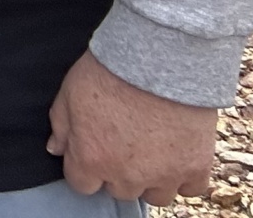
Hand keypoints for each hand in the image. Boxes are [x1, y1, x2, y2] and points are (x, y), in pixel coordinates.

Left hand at [47, 50, 216, 204]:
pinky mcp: (195, 167)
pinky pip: (191, 189)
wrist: (159, 58)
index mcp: (91, 159)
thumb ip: (61, 125)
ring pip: (156, 195)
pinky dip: (185, 176)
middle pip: (119, 190)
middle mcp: (126, 175)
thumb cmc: (110, 71)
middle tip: (125, 142)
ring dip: (152, 179)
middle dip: (118, 170)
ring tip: (152, 149)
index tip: (94, 150)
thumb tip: (56, 149)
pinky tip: (177, 154)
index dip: (86, 166)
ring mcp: (164, 175)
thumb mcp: (70, 92)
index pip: (82, 185)